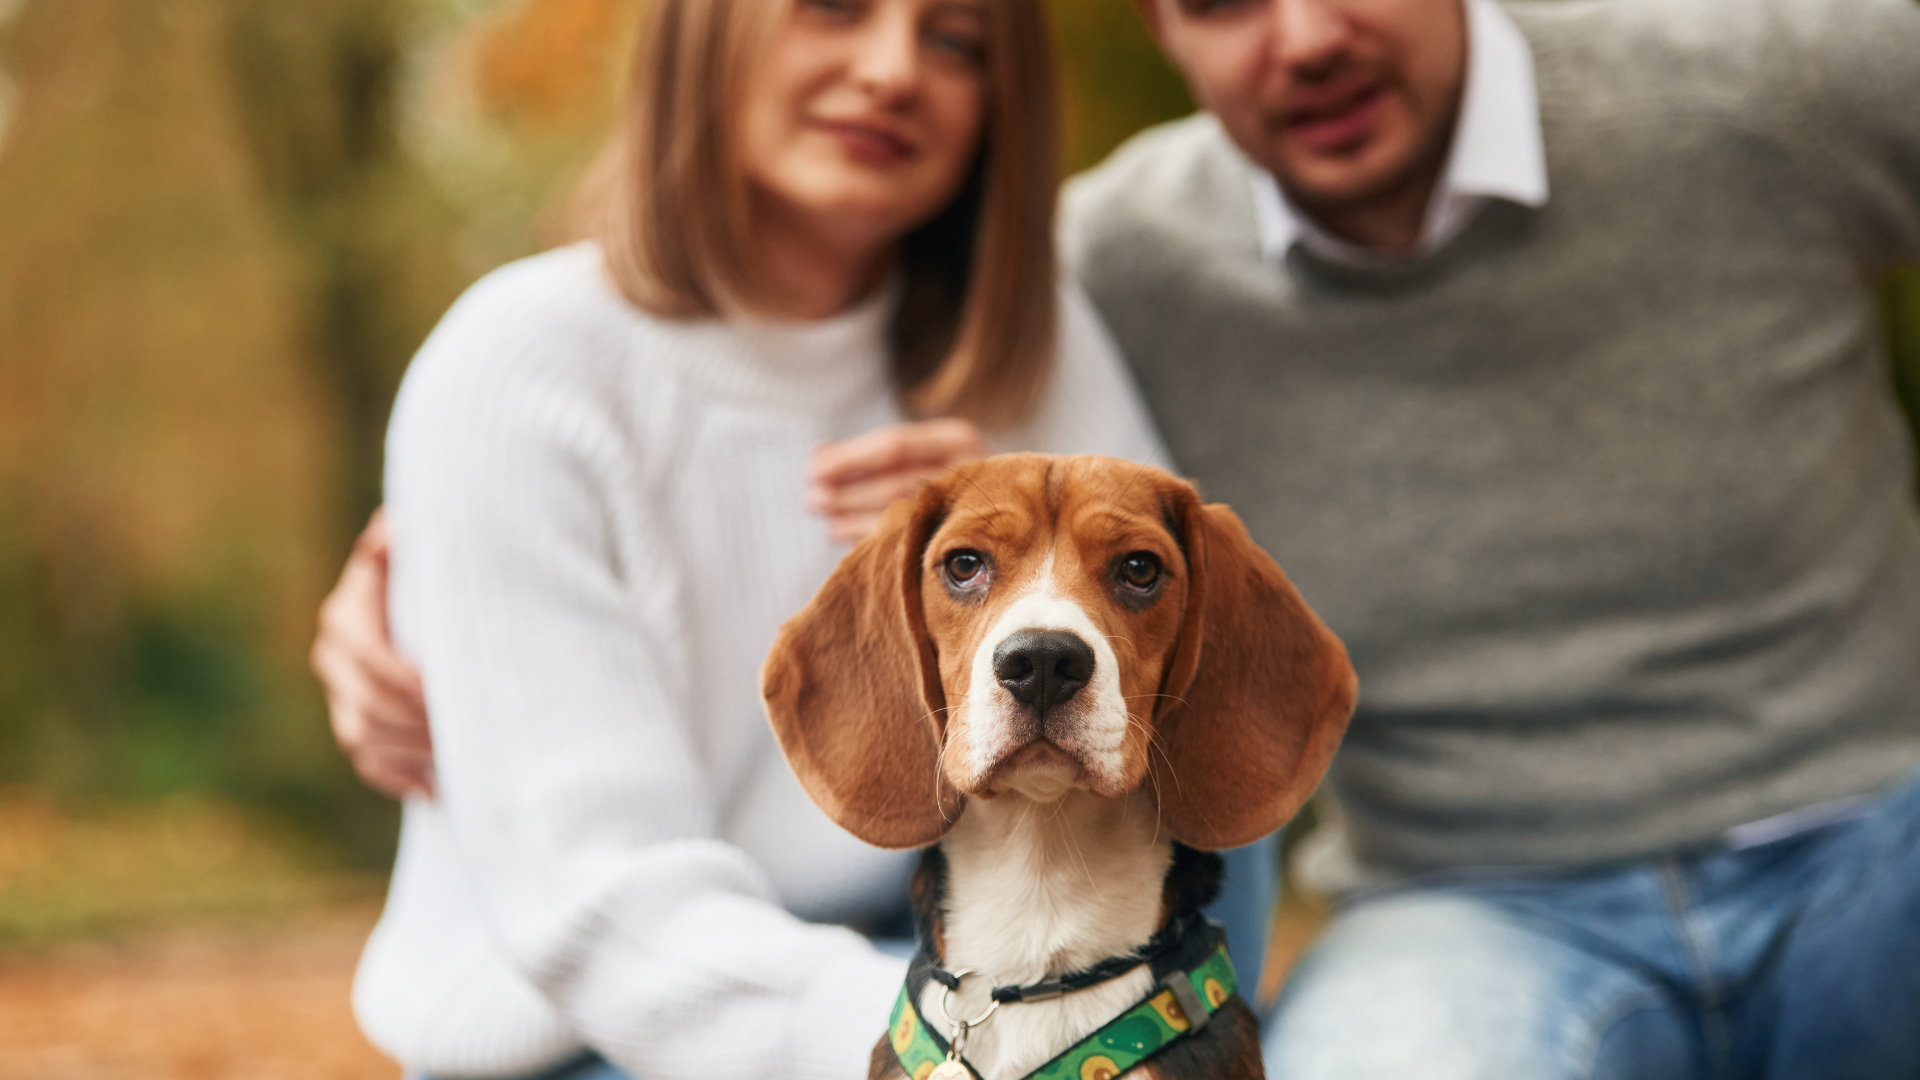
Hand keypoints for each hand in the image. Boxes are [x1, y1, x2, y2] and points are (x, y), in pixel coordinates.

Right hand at [310, 508, 434, 798]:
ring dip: (412, 750)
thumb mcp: (424, 558)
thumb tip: (391, 527)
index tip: (450, 692)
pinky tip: (436, 787)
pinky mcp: (352, 726)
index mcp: (345, 616)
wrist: (424, 599)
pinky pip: (367, 762)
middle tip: (470, 729)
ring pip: (362, 737)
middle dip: (419, 722)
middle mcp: (332, 656)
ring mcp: (338, 695)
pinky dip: (399, 777)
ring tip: (461, 752)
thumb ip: (403, 546)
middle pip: (368, 705)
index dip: (409, 682)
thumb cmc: (434, 575)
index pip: (372, 659)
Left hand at [806, 419, 984, 543]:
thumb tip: (816, 453)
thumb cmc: (941, 473)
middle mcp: (971, 470)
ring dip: (853, 515)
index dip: (850, 457)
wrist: (1005, 511)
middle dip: (847, 491)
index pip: (896, 446)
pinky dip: (868, 534)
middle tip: (811, 498)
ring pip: (901, 513)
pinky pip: (906, 538)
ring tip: (823, 516)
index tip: (813, 468)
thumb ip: (867, 453)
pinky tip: (841, 533)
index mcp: (959, 437)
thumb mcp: (913, 452)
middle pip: (895, 482)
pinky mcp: (961, 539)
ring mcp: (970, 507)